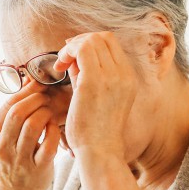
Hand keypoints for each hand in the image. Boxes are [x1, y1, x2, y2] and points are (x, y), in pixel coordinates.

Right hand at [0, 79, 60, 189]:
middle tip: (46, 95)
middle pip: (18, 113)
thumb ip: (10, 114)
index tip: (39, 83)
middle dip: (36, 99)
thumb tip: (29, 80)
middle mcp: (1, 149)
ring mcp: (19, 161)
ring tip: (50, 110)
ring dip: (46, 112)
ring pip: (33, 126)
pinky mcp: (37, 170)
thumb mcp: (1, 138)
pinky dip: (53, 131)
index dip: (26, 91)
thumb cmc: (11, 159)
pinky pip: (48, 144)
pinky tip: (54, 127)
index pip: (7, 106)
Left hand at [53, 31, 136, 160]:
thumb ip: (88, 74)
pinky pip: (80, 51)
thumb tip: (74, 57)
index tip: (74, 56)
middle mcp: (123, 74)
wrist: (100, 152)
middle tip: (66, 57)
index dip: (90, 42)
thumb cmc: (96, 130)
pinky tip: (59, 69)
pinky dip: (67, 54)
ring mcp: (111, 77)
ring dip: (72, 47)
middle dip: (80, 41)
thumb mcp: (97, 97)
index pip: (112, 43)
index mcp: (129, 78)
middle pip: (103, 37)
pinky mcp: (93, 82)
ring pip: (91, 40)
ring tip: (62, 65)